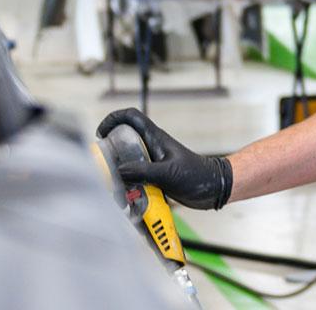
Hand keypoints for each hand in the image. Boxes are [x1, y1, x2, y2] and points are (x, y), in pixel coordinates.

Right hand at [97, 108, 232, 209]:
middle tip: (103, 167)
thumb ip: (144, 171)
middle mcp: (151, 147)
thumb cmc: (197, 176)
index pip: (131, 117)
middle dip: (110, 152)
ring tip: (114, 187)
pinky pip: (135, 178)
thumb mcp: (168, 173)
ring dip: (119, 174)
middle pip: (123, 141)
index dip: (113, 119)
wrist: (213, 188)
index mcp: (155, 138)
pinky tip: (128, 198)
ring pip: (127, 162)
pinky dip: (128, 187)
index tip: (101, 134)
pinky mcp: (154, 177)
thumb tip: (118, 171)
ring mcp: (152, 162)